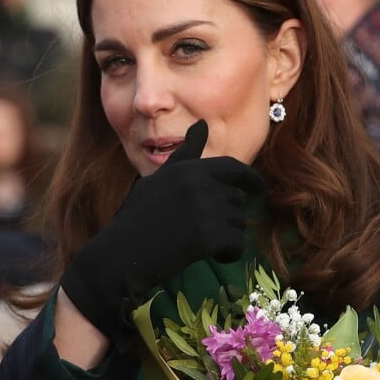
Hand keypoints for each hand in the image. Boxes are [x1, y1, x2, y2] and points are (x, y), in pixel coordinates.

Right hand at [60, 119, 264, 350]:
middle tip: (198, 231)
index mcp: (187, 168)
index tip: (259, 189)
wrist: (120, 254)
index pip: (232, 168)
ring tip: (197, 243)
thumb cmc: (138, 217)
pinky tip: (208, 256)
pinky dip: (228, 253)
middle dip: (225, 217)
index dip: (250, 179)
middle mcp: (198, 182)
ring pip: (237, 223)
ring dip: (225, 236)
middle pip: (235, 201)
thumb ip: (186, 153)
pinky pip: (236, 245)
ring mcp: (204, 208)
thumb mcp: (161, 179)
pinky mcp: (208, 236)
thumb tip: (203, 123)